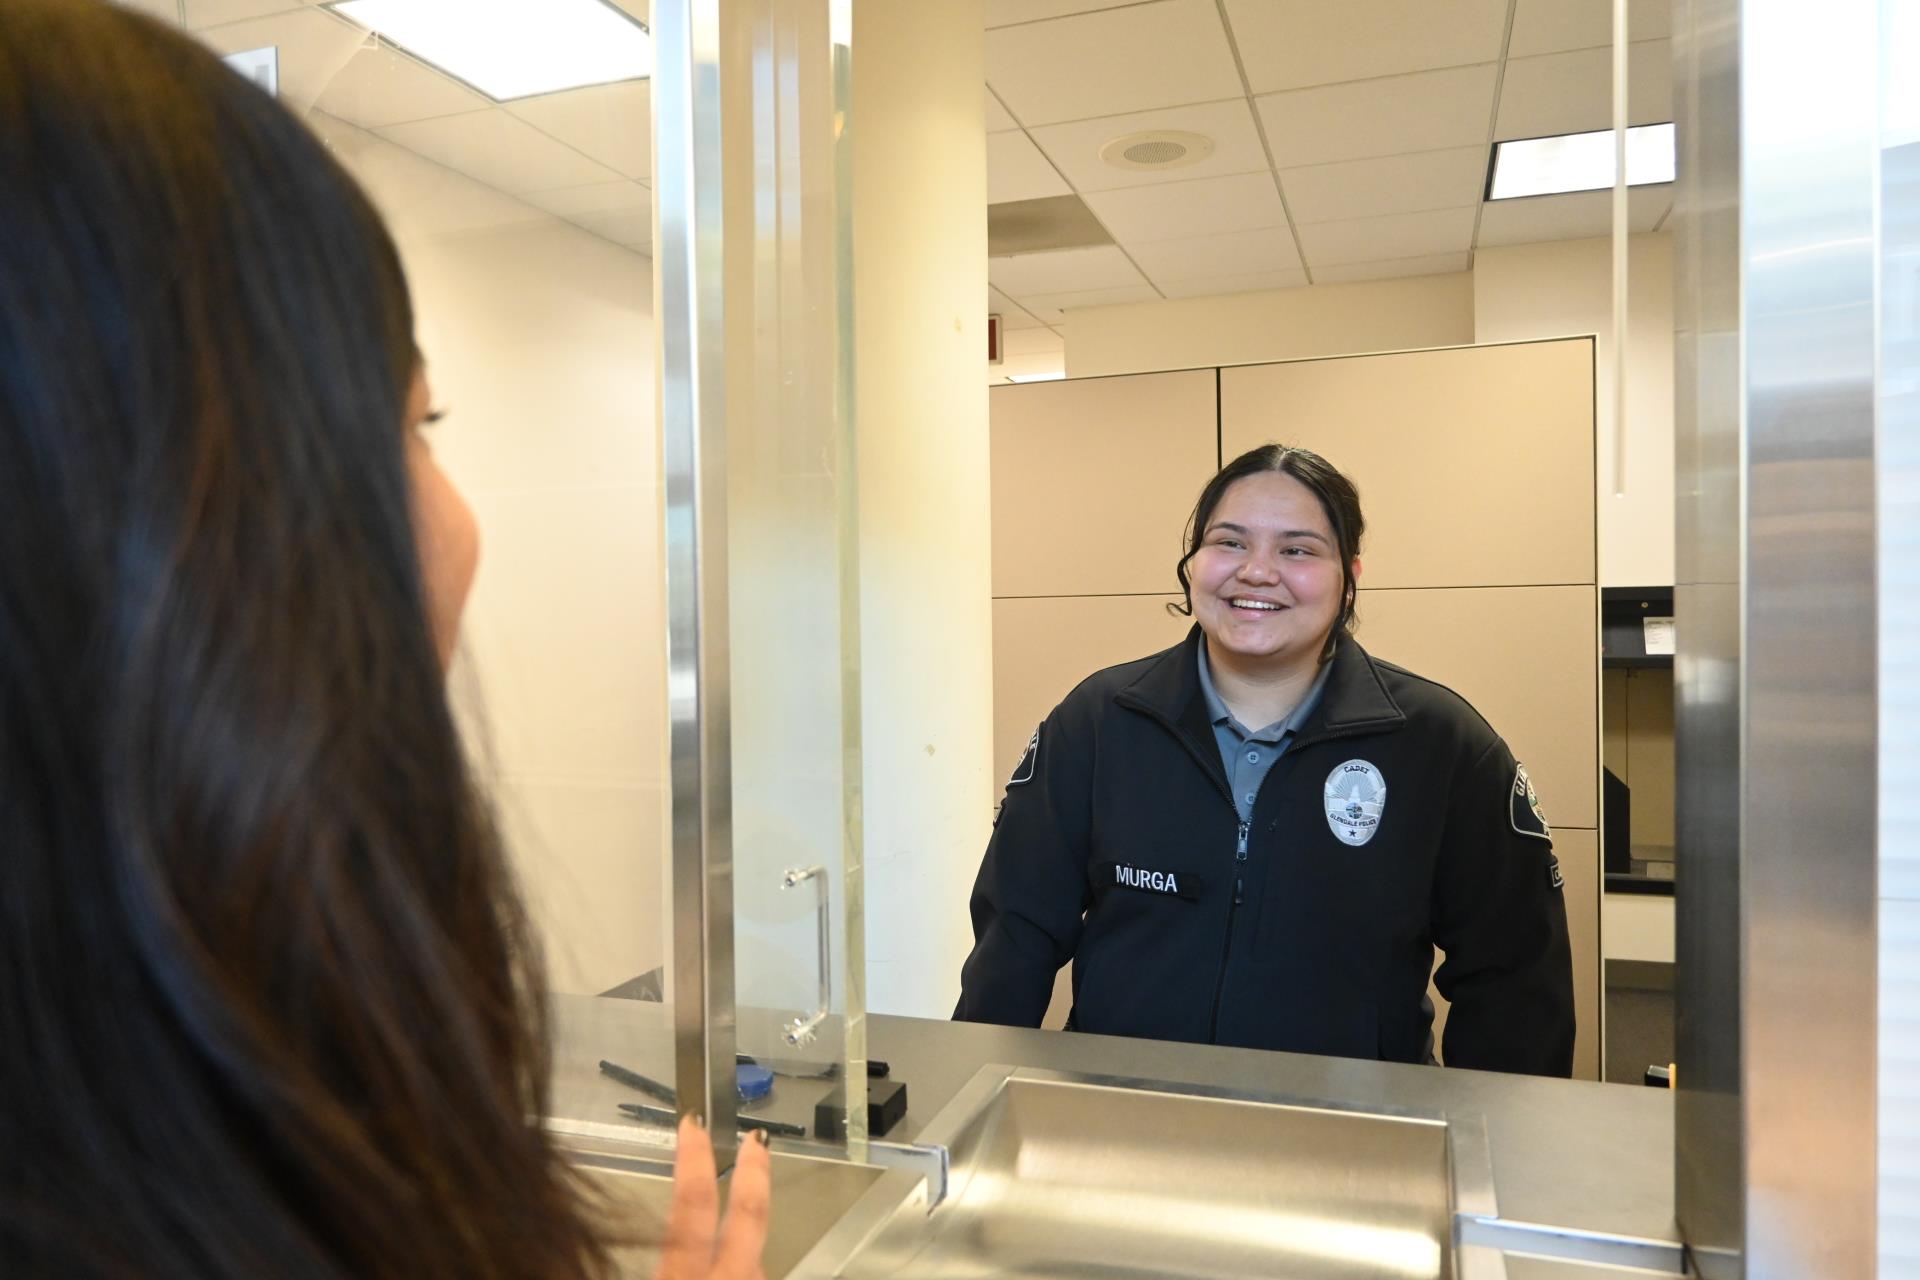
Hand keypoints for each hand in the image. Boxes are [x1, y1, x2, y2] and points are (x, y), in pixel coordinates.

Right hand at [654, 1115, 771, 1279]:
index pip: (694, 1204)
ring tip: (738, 1212)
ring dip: (747, 1228)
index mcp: (685, 1276)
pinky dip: (743, 1266)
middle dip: (754, 1171)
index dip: (694, 1160)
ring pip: (755, 1251)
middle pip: (750, 1215)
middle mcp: (729, 1277)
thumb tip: (634, 1234)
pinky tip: (733, 1269)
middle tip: (757, 1137)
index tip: (694, 1122)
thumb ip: (641, 1259)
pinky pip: (753, 1275)